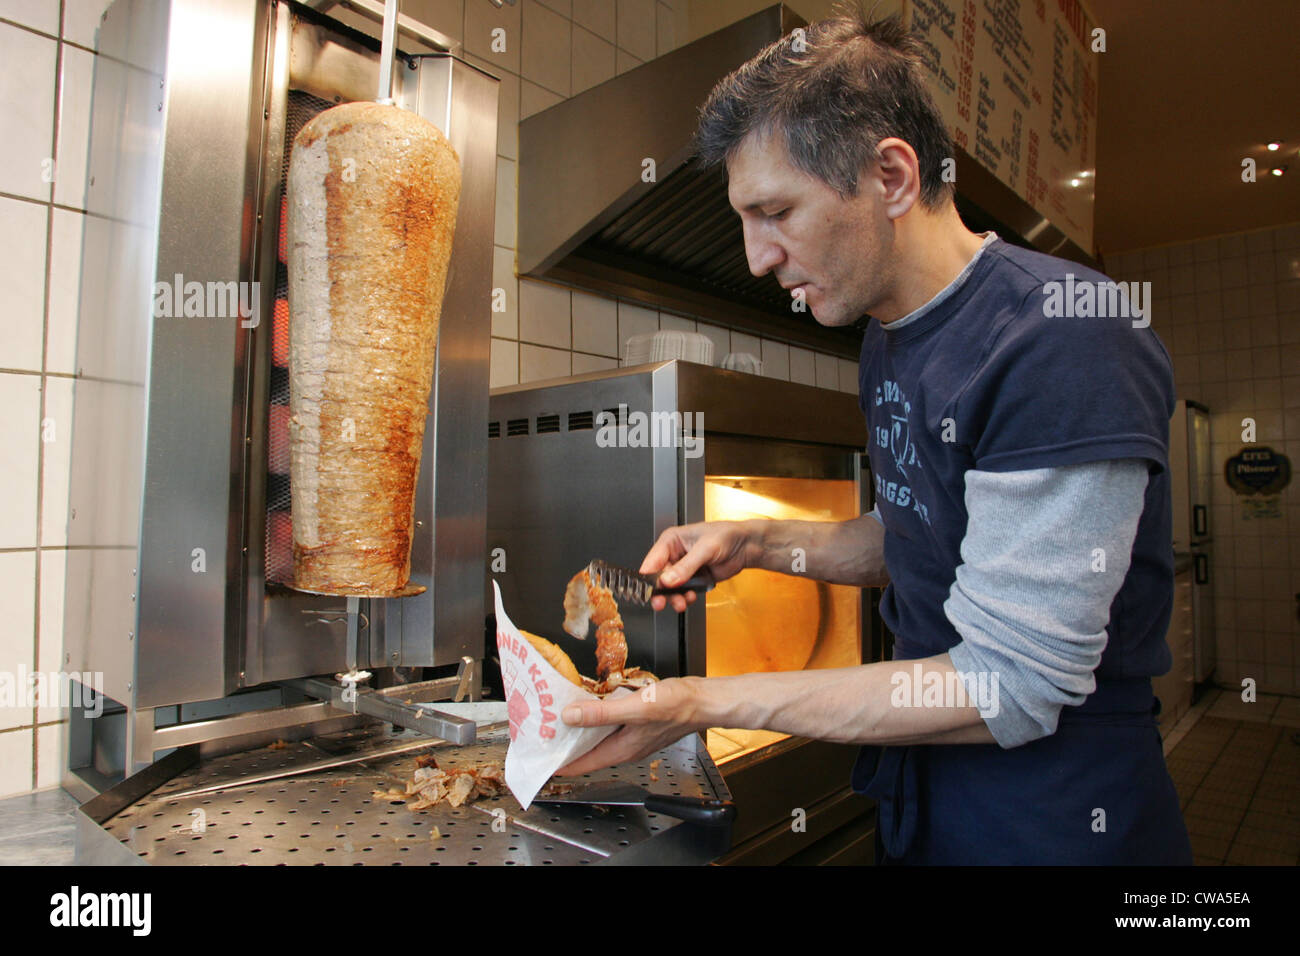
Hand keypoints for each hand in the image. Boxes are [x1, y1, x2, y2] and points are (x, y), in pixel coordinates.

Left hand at [555, 677, 704, 775]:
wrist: (703, 701)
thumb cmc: (676, 707)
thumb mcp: (635, 708)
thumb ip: (601, 713)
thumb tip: (570, 716)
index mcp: (621, 750)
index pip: (581, 765)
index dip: (558, 764)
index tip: (539, 759)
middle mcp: (625, 747)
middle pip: (587, 753)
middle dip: (565, 746)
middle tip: (542, 735)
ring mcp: (633, 737)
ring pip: (598, 739)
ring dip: (580, 731)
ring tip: (560, 720)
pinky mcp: (639, 724)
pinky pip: (610, 726)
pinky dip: (596, 719)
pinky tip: (592, 705)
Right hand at [639, 520, 756, 611]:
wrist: (745, 546)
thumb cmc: (726, 535)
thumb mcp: (705, 549)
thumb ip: (686, 566)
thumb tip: (669, 580)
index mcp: (671, 540)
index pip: (652, 561)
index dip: (650, 577)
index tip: (651, 590)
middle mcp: (674, 555)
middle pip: (659, 577)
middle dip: (660, 591)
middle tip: (660, 603)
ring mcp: (683, 568)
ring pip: (670, 588)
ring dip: (674, 597)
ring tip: (681, 603)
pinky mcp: (693, 579)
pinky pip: (683, 592)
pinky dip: (685, 598)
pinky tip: (691, 597)